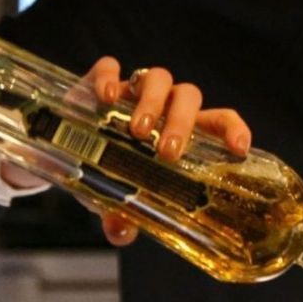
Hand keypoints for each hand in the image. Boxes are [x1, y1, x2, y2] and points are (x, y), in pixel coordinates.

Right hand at [29, 56, 253, 246]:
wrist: (63, 150)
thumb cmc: (106, 170)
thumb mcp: (116, 196)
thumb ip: (122, 215)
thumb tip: (120, 234)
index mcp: (182, 130)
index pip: (219, 121)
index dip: (233, 130)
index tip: (238, 149)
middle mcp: (163, 105)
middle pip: (188, 97)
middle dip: (182, 122)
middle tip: (167, 152)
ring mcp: (132, 90)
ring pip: (158, 78)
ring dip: (152, 101)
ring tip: (137, 131)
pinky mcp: (99, 79)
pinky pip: (110, 67)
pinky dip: (109, 77)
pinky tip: (104, 98)